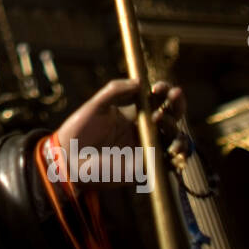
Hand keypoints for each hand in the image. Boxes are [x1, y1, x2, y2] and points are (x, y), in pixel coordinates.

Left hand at [50, 79, 185, 194]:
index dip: (163, 91)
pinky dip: (179, 155)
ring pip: (175, 137)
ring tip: (162, 122)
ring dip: (176, 128)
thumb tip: (140, 82)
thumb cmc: (80, 131)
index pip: (157, 99)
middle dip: (177, 104)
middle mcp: (144, 129)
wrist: (69, 159)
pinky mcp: (147, 167)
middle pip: (171, 115)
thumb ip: (116, 91)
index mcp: (134, 112)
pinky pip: (171, 162)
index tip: (158, 88)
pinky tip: (174, 148)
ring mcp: (147, 147)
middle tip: (174, 96)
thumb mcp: (96, 105)